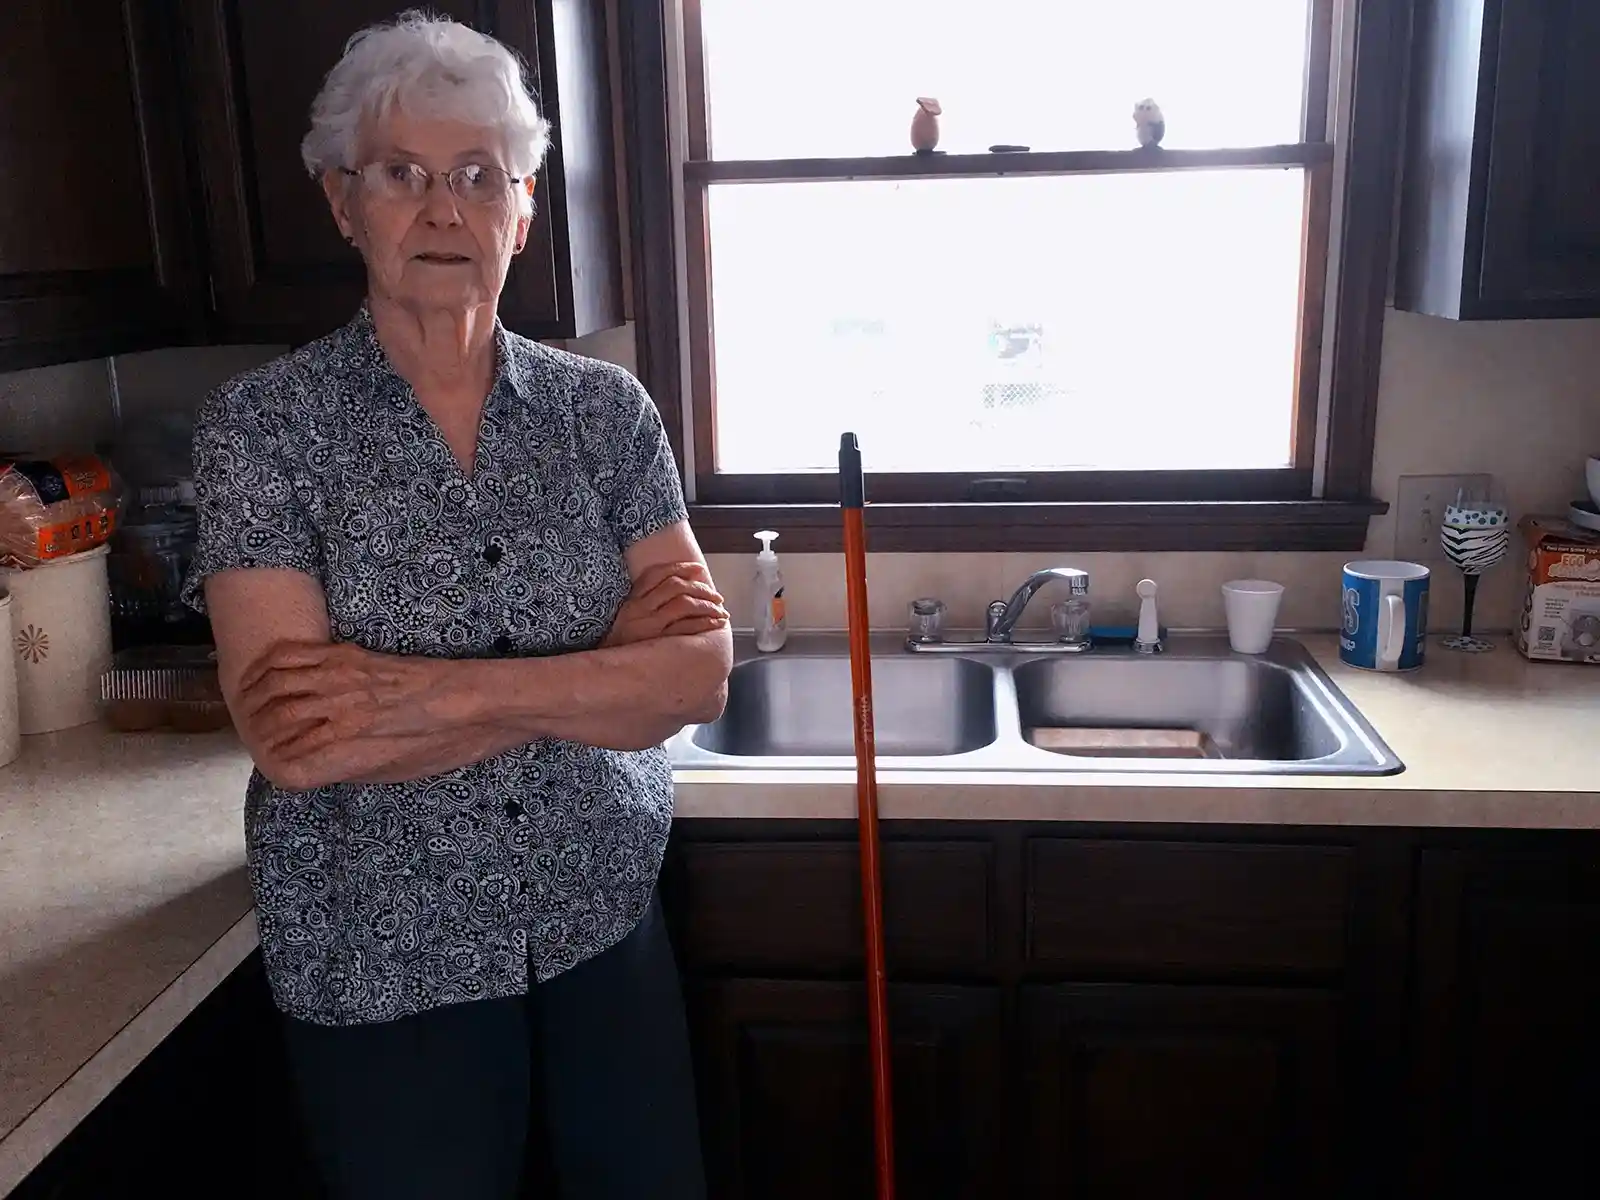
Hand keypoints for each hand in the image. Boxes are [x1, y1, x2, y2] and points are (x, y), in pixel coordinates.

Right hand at [236, 641, 465, 761]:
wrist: (475, 702)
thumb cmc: (443, 745)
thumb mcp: (394, 773)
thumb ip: (348, 767)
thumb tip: (316, 761)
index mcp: (348, 752)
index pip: (285, 766)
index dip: (277, 769)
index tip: (281, 768)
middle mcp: (338, 714)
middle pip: (272, 723)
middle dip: (259, 733)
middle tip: (257, 735)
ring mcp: (342, 679)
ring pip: (275, 686)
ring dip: (254, 697)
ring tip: (249, 704)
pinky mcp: (350, 655)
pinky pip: (294, 654)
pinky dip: (269, 665)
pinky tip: (264, 673)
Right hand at [602, 561, 728, 647]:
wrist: (608, 671)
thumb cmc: (622, 645)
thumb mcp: (628, 617)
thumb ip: (646, 602)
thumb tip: (679, 588)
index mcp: (632, 600)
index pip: (657, 573)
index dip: (680, 567)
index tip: (699, 569)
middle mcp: (638, 609)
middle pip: (675, 586)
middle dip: (701, 588)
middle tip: (717, 597)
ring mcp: (648, 626)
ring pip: (684, 604)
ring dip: (707, 605)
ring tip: (721, 611)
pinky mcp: (657, 643)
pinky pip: (686, 628)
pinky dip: (705, 623)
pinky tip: (715, 624)